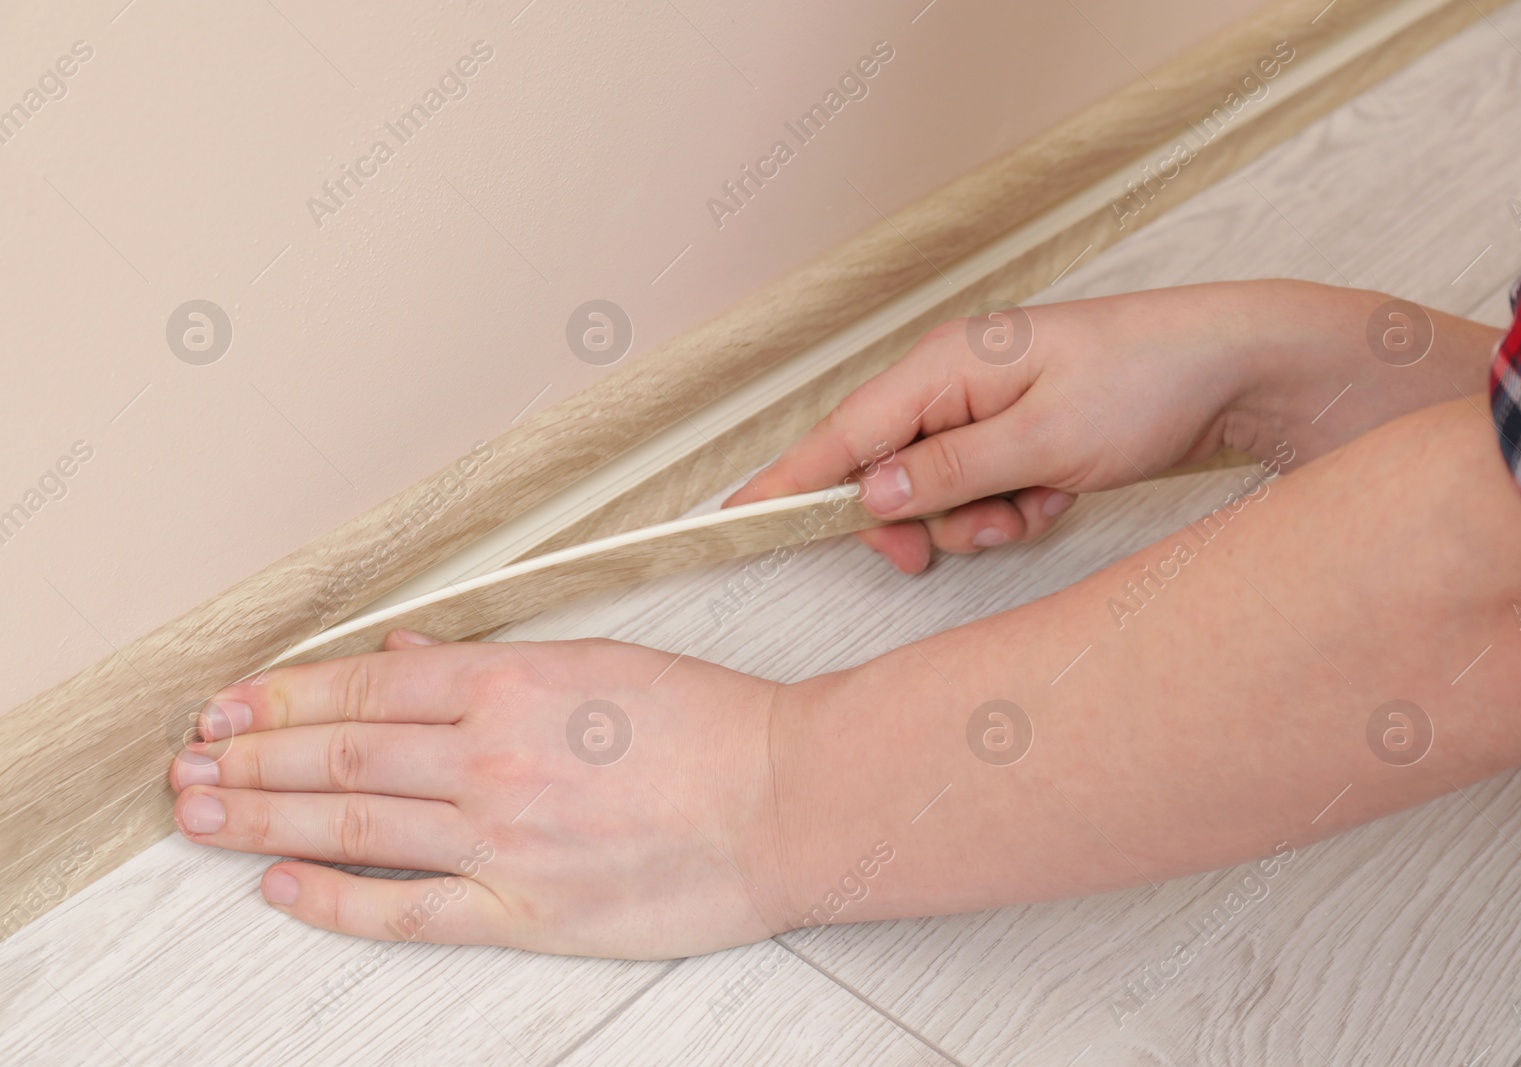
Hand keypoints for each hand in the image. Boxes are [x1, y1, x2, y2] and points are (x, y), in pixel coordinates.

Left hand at [169, 632, 794, 958]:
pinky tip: (282, 887)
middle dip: (250, 754)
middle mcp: (494, 758)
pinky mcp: (525, 910)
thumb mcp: (600, 662)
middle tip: (189, 761)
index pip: (365, 687)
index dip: (283, 693)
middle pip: (339, 754)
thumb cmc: (712, 728)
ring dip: (264, 817)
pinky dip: (334, 899)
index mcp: (514, 686)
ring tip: (201, 813)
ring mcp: (504, 839)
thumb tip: (409, 655)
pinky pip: (407, 908)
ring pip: (354, 824)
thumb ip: (492, 661)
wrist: (788, 801)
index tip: (231, 701)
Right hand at [726, 281, 1500, 572]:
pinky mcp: (1015, 432)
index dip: (787, 481)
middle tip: (958, 543)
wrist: (1234, 367)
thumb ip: (950, 472)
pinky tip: (1056, 496)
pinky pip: (980, 491)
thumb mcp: (1045, 440)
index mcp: (944, 366)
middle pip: (884, 471)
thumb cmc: (1146, 382)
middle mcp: (952, 381)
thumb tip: (872, 497)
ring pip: (935, 492)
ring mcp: (983, 407)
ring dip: (977, 518)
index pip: (843, 434)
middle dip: (919, 520)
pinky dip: (1011, 509)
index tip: (734, 520)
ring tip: (1037, 503)